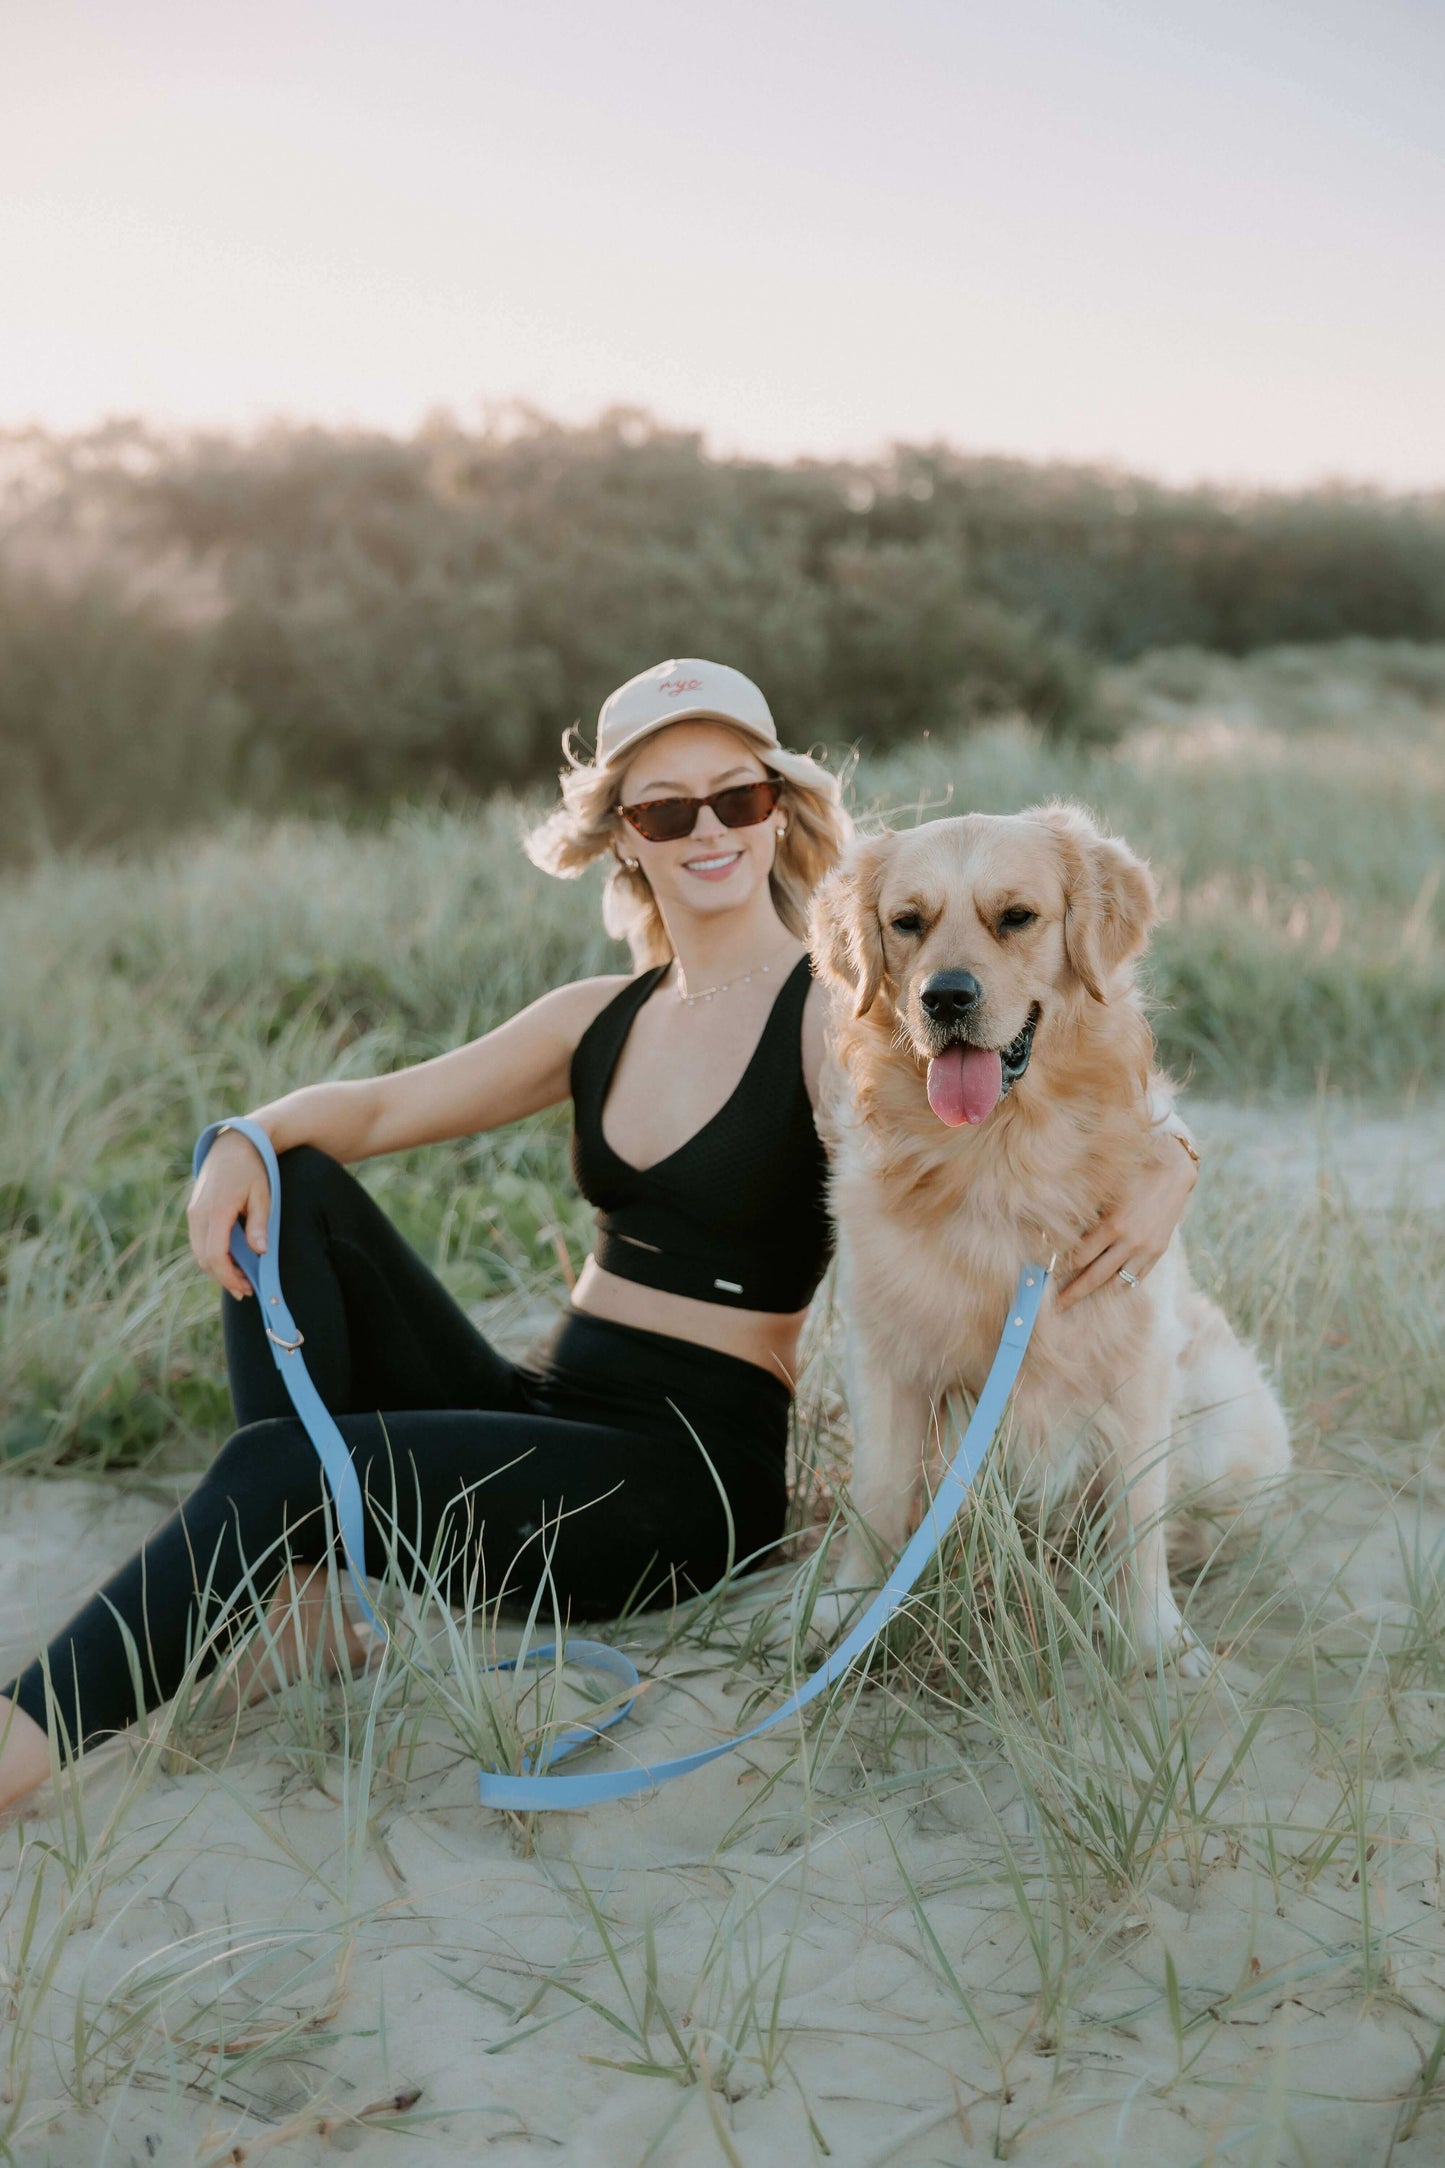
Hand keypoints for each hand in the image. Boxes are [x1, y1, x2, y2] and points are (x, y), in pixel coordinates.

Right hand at [187, 1129, 272, 1299]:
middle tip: (246, 1289)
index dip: (229, 1277)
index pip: (215, 1256)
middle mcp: (198, 1214)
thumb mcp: (263, 1195)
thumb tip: (259, 1252)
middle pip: (204, 1259)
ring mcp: (193, 1212)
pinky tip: (232, 1260)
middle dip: (224, 1278)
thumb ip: (259, 1224)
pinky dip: (213, 1255)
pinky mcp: (194, 1211)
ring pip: (199, 1252)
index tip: (246, 1288)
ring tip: (241, 1278)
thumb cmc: (253, 1168)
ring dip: (218, 1268)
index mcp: (216, 1211)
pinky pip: (199, 1241)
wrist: (233, 1144)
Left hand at [1055, 1136, 1197, 1310]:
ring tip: (1083, 1296)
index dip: (1061, 1268)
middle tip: (1057, 1308)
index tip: (1047, 1274)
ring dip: (1099, 1290)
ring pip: (1117, 1282)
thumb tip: (1058, 1232)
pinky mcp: (1158, 1252)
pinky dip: (1121, 1282)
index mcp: (1112, 1226)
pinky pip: (1137, 1276)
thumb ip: (1086, 1215)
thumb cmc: (1132, 1175)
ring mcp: (1146, 1250)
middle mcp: (1130, 1242)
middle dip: (1073, 1294)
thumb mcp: (1105, 1191)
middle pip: (1095, 1277)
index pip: (1079, 1257)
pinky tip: (1109, 1286)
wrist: (1173, 1171)